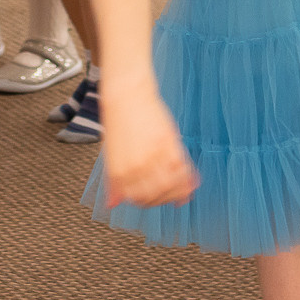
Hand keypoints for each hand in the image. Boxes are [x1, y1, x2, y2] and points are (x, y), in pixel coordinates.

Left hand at [99, 83, 198, 209]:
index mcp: (120, 173)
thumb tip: (113, 204)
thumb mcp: (110, 155)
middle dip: (165, 198)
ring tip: (182, 187)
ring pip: (171, 186)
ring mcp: (153, 157)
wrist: (126, 96)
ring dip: (178, 190)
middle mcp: (136, 168)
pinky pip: (181, 169)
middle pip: (156, 195)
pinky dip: (187, 178)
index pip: (139, 199)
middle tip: (171, 195)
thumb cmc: (117, 122)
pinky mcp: (168, 143)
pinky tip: (189, 179)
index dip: (149, 202)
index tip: (156, 199)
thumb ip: (113, 182)